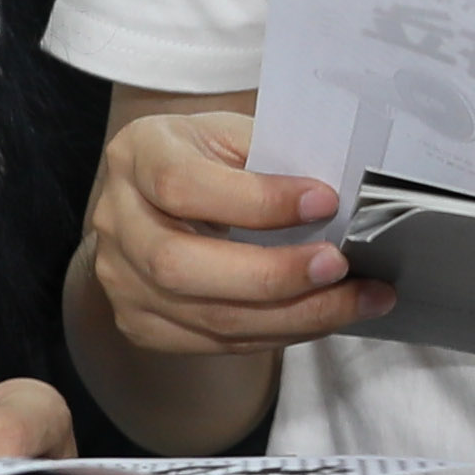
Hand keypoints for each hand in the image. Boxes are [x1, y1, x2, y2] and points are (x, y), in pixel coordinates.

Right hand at [83, 107, 387, 364]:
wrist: (158, 196)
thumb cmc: (208, 156)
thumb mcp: (233, 133)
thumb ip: (275, 157)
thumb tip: (346, 200)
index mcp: (137, 155)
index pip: (183, 186)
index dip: (257, 200)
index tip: (325, 201)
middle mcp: (116, 221)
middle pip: (180, 265)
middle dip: (273, 274)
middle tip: (340, 266)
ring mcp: (122, 280)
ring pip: (207, 316)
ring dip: (295, 315)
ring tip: (357, 299)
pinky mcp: (142, 324)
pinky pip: (216, 342)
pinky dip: (280, 332)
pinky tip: (323, 316)